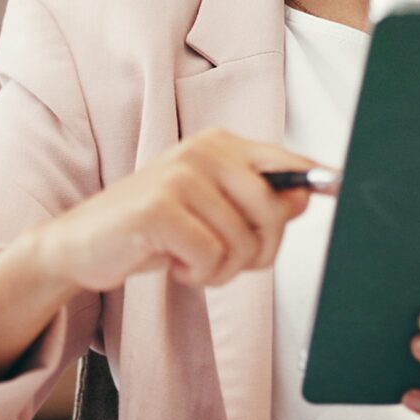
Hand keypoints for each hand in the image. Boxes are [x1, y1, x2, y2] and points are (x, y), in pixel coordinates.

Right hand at [34, 128, 321, 292]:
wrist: (81, 246)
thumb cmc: (150, 230)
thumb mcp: (210, 213)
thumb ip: (256, 202)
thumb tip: (304, 195)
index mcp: (220, 146)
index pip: (287, 163)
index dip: (315, 181)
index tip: (339, 187)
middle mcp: (203, 150)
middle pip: (274, 212)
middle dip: (257, 253)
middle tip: (223, 261)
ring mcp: (180, 175)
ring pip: (243, 243)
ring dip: (219, 269)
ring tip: (187, 259)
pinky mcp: (160, 207)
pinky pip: (211, 257)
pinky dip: (196, 274)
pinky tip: (170, 262)